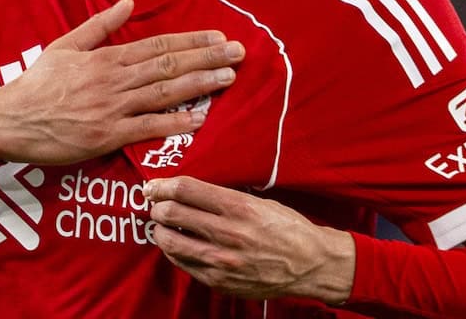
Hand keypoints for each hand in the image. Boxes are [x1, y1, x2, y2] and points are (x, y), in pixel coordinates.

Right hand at [0, 0, 244, 164]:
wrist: (9, 120)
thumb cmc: (36, 84)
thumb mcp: (65, 45)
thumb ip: (99, 25)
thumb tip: (128, 1)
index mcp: (106, 57)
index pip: (157, 45)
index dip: (191, 41)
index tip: (218, 37)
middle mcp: (114, 79)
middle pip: (169, 65)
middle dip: (207, 58)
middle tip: (239, 54)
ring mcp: (111, 107)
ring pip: (164, 92)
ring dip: (200, 84)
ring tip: (228, 78)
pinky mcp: (106, 135)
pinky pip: (147, 127)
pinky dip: (174, 122)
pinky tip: (198, 118)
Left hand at [143, 176, 354, 304]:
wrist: (311, 265)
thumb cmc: (287, 227)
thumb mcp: (260, 201)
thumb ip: (224, 196)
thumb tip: (188, 189)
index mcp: (239, 207)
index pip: (186, 189)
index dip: (163, 185)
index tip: (154, 185)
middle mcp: (228, 233)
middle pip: (172, 213)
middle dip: (157, 205)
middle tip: (155, 203)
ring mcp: (222, 260)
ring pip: (170, 241)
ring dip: (160, 229)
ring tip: (162, 224)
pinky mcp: (219, 281)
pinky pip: (182, 263)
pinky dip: (173, 250)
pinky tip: (176, 243)